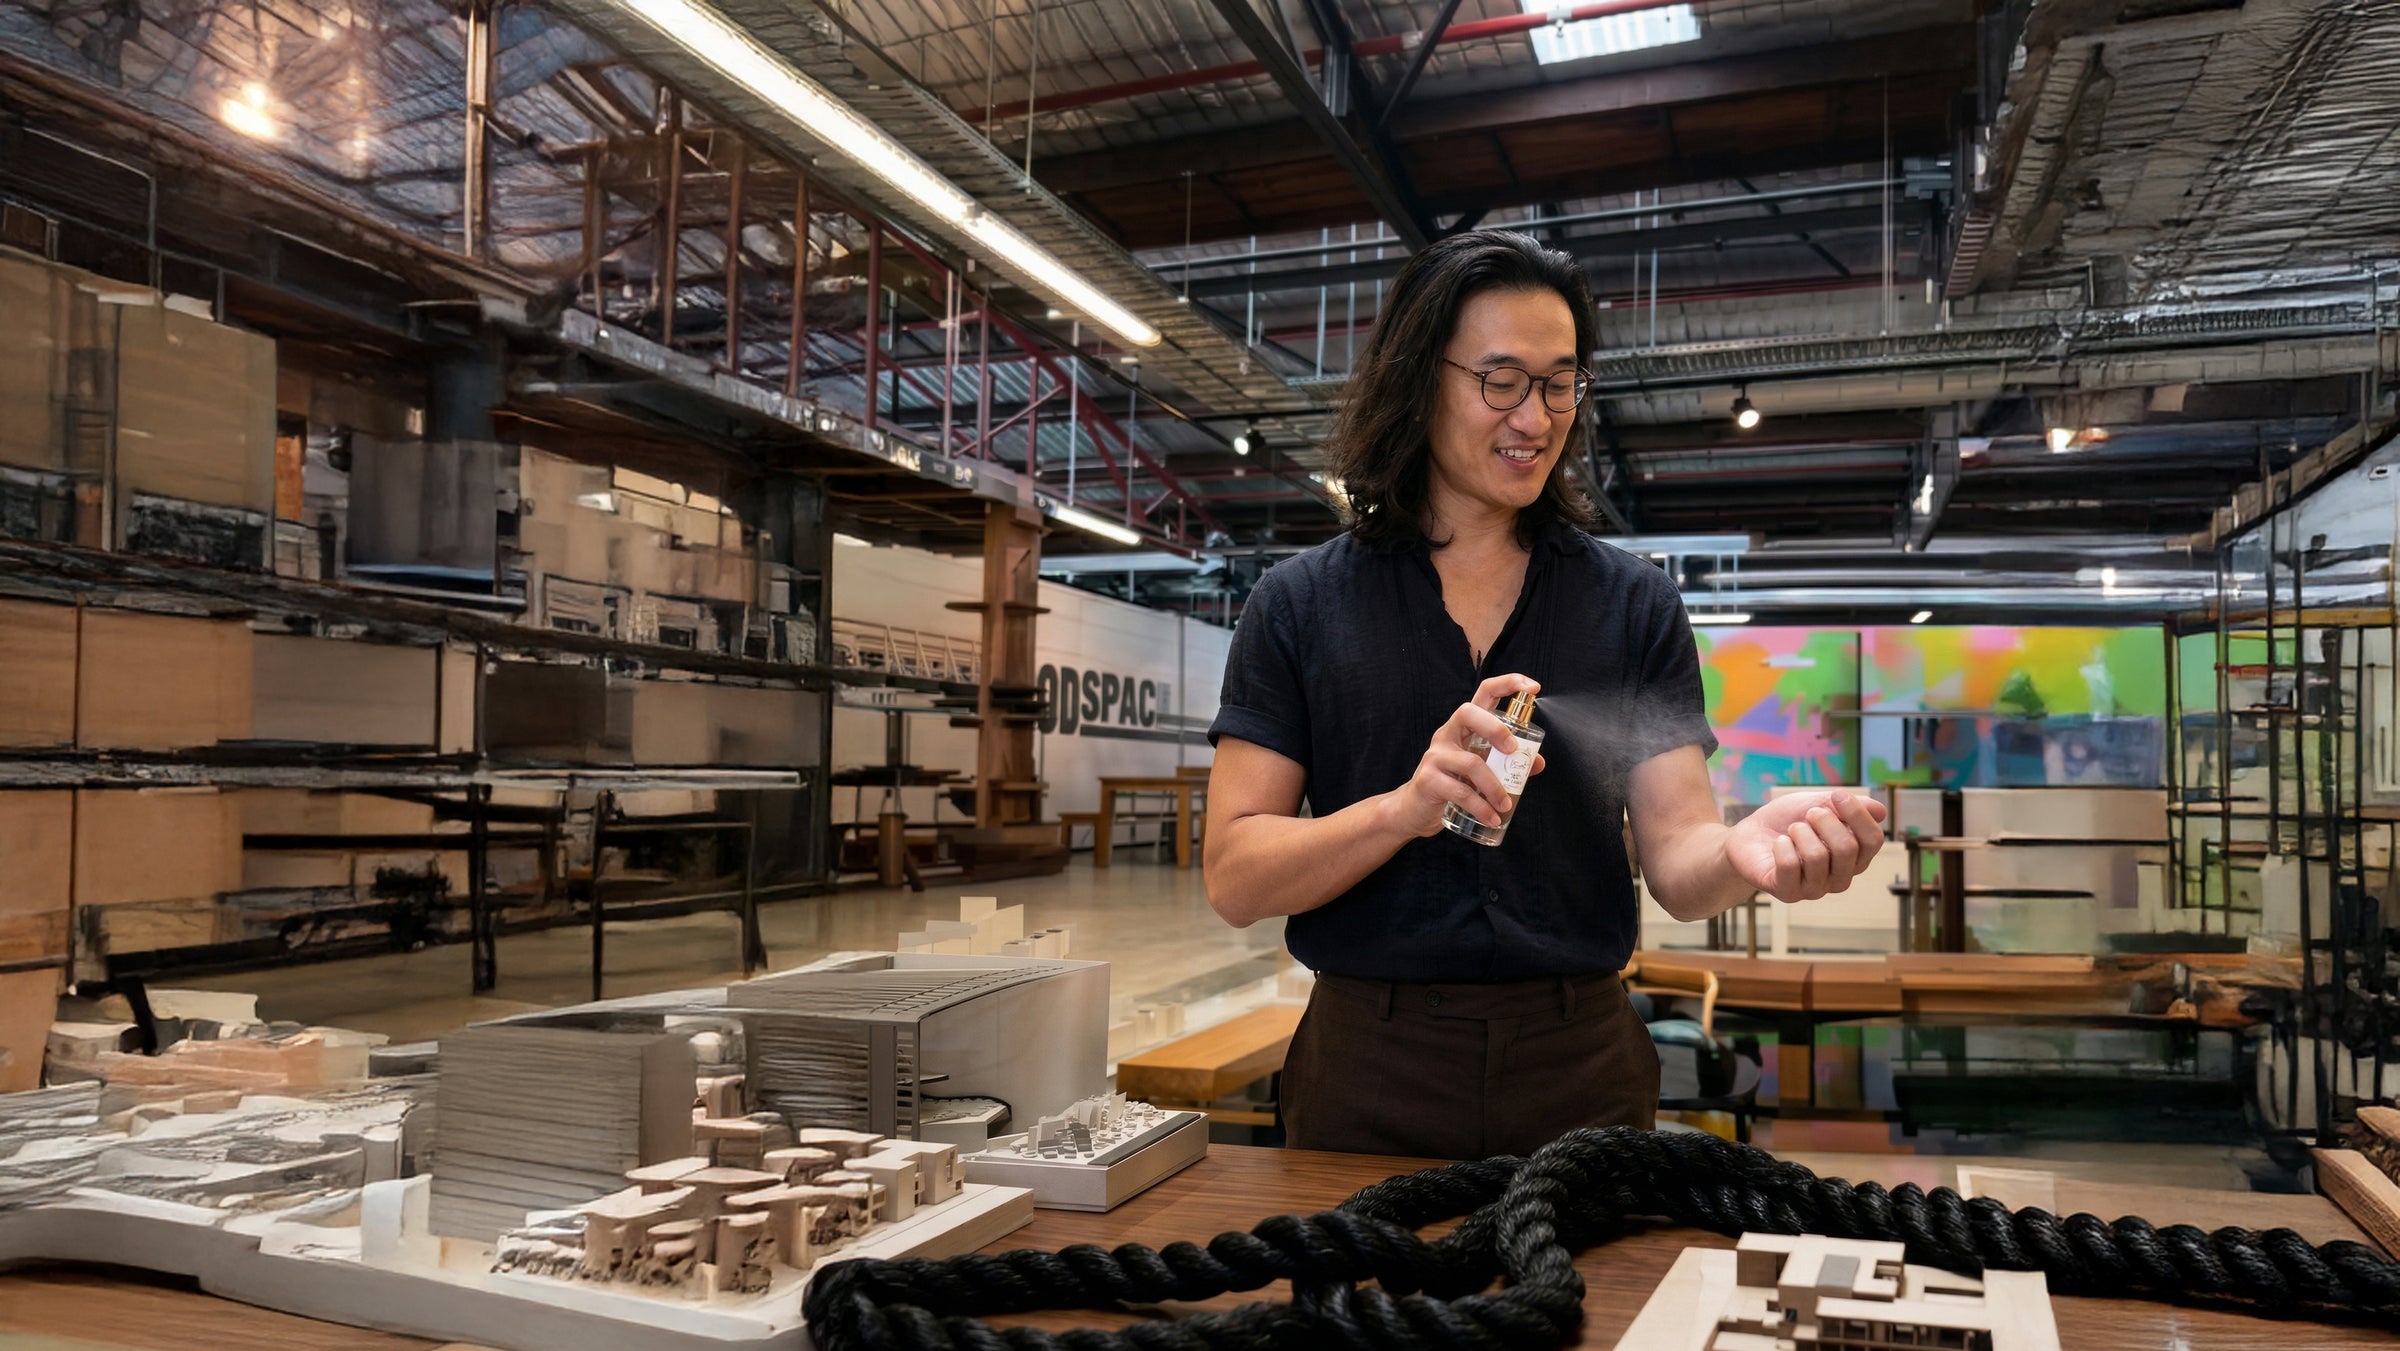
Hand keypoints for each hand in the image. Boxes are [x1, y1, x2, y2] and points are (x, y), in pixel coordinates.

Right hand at [1382, 674, 1546, 837]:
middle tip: (1513, 751)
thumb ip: (1508, 763)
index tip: (1534, 687)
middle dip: (1496, 729)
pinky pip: (1460, 792)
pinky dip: (1481, 807)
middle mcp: (1448, 734)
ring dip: (1495, 787)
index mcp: (1464, 726)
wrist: (1416, 810)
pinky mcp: (1429, 780)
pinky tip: (1491, 818)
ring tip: (1505, 805)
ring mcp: (1435, 755)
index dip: (1509, 683)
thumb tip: (1537, 762)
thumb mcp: (1482, 770)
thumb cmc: (1452, 784)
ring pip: (1471, 763)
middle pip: (1469, 713)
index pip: (1485, 692)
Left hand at [1726, 789, 1887, 901]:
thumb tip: (1881, 811)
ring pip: (1817, 856)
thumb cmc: (1788, 821)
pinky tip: (1778, 844)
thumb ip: (1846, 806)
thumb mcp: (1817, 804)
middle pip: (1848, 848)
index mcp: (1855, 857)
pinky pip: (1790, 865)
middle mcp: (1840, 877)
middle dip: (1825, 821)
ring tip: (1791, 831)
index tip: (1837, 795)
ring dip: (1800, 832)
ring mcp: (1815, 889)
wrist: (1750, 835)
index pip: (1873, 840)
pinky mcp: (1788, 893)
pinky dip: (1781, 845)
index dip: (1857, 814)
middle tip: (1807, 814)